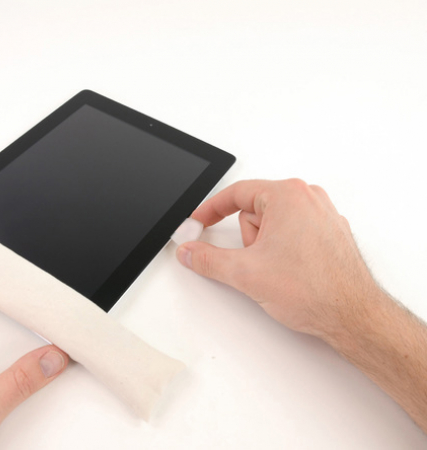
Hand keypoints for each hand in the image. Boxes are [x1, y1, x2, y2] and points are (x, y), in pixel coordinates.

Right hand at [176, 179, 380, 338]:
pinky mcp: (329, 233)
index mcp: (288, 196)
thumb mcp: (245, 273)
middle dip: (248, 240)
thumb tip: (190, 252)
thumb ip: (207, 259)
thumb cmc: (315, 289)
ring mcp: (322, 215)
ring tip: (278, 271)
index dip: (210, 210)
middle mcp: (309, 199)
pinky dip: (283, 250)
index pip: (236, 193)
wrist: (353, 316)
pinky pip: (292, 234)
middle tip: (256, 262)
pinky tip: (290, 272)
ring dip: (265, 248)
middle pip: (254, 211)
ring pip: (273, 224)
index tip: (198, 221)